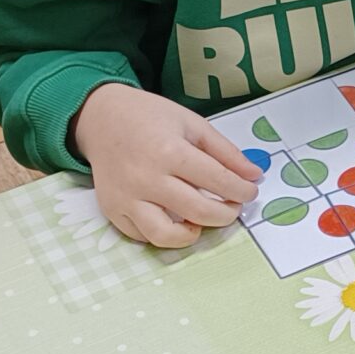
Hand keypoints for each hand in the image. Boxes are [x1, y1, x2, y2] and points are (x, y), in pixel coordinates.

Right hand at [72, 82, 262, 248]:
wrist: (101, 118)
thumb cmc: (148, 117)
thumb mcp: (192, 123)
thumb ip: (225, 151)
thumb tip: (253, 175)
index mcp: (170, 151)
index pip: (218, 181)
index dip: (242, 190)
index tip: (250, 191)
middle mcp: (147, 178)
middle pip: (199, 212)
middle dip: (226, 214)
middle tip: (232, 207)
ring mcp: (127, 198)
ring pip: (167, 236)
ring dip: (194, 233)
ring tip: (203, 220)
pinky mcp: (112, 210)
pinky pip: (143, 236)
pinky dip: (164, 234)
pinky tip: (176, 219)